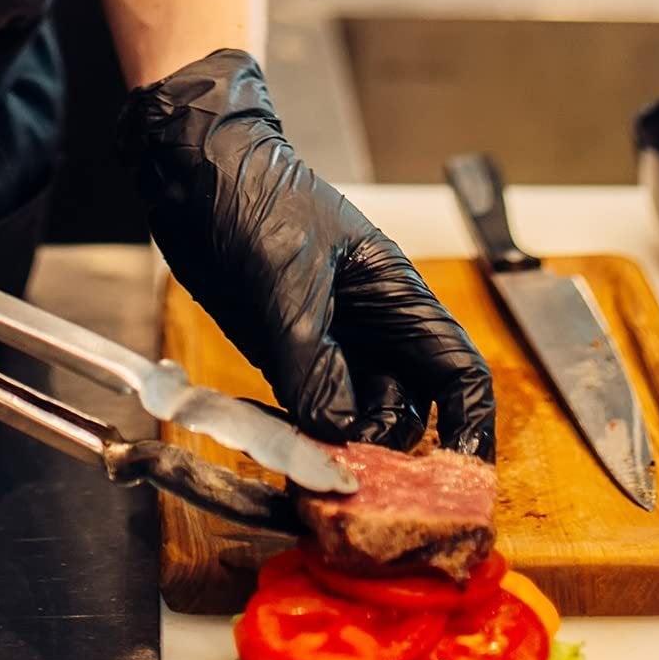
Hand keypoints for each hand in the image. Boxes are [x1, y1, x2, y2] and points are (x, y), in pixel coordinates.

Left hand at [119, 49, 494, 458]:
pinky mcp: (281, 354)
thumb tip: (337, 432)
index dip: (469, 429)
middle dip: (391, 452)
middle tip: (358, 488)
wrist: (189, 171)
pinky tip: (282, 452)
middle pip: (405, 410)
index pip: (456, 372)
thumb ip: (312, 358)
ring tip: (314, 476)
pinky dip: (299, 437)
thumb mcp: (288, 277)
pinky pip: (305, 410)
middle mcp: (369, 328)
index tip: (460, 480)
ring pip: (353, 417)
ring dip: (339, 449)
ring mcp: (325, 343)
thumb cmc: (251, 196)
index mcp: (396, 296)